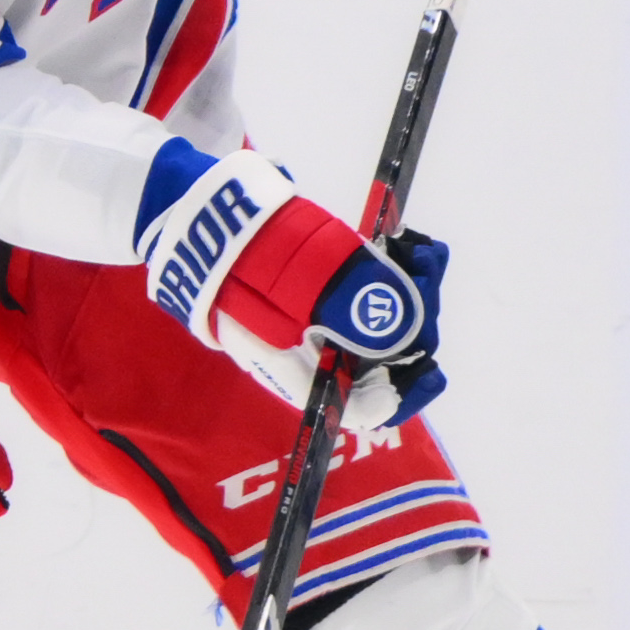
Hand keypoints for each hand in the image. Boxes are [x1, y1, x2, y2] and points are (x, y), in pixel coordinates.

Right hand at [133, 147, 442, 422]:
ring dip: (414, 291)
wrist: (198, 221)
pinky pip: (377, 290)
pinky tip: (416, 245)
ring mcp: (326, 321)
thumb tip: (406, 339)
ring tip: (423, 253)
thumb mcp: (291, 289)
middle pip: (388, 359)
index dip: (405, 395)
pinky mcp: (331, 288)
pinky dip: (401, 270)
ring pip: (389, 322)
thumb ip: (349, 314)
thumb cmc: (235, 265)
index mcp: (305, 375)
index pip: (367, 408)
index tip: (430, 369)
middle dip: (416, 322)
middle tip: (426, 273)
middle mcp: (320, 356)